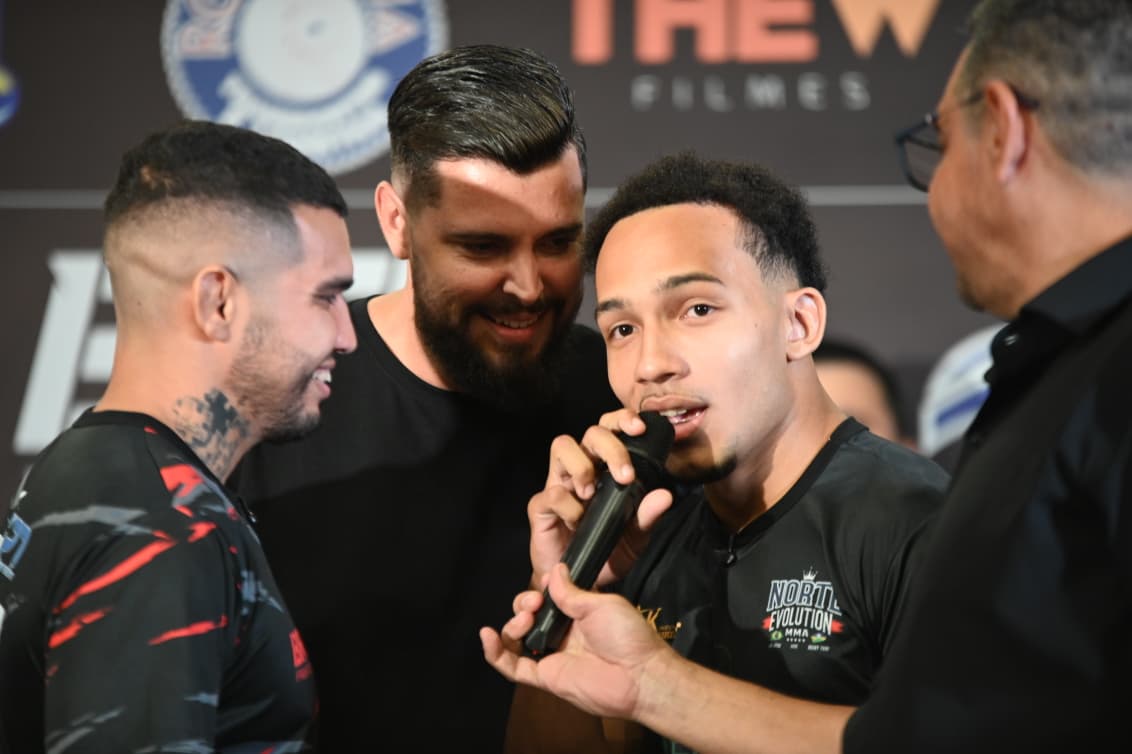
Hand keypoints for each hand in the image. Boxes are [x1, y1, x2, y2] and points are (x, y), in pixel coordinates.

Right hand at [481, 563, 671, 718]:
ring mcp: (552, 655)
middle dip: (523, 604)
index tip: (543, 583)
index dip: (539, 589)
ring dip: (512, 624)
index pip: (546, 598)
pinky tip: (486, 636)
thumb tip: (553, 570)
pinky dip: (495, 653)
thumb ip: (570, 592)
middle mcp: (562, 634)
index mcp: (576, 614)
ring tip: (525, 618)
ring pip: (517, 639)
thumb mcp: (599, 604)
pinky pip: (513, 667)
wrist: (640, 673)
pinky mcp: (546, 676)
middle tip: (535, 603)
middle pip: (527, 617)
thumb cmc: (627, 635)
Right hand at [528, 410, 672, 587]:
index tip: (639, 428)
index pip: (610, 428)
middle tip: (625, 475)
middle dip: (611, 447)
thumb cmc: (605, 550)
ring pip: (562, 445)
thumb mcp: (635, 538)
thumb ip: (648, 517)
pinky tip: (578, 522)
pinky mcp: (540, 506)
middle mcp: (580, 468)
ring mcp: (558, 484)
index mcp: (604, 467)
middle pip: (591, 432)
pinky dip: (570, 506)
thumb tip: (665, 495)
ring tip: (592, 492)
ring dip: (582, 466)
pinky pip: (552, 493)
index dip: (622, 420)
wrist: (577, 582)